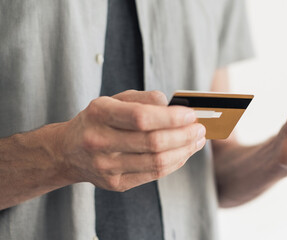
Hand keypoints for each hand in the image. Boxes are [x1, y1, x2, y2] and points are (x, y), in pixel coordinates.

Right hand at [55, 90, 205, 190]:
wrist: (67, 152)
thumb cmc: (99, 120)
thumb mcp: (115, 100)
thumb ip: (145, 99)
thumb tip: (175, 107)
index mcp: (99, 114)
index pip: (141, 118)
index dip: (171, 117)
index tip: (192, 114)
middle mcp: (98, 141)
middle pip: (153, 143)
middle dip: (184, 135)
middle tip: (200, 129)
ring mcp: (106, 166)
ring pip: (156, 162)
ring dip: (184, 151)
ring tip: (197, 140)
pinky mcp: (115, 184)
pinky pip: (154, 174)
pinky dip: (175, 163)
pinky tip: (184, 153)